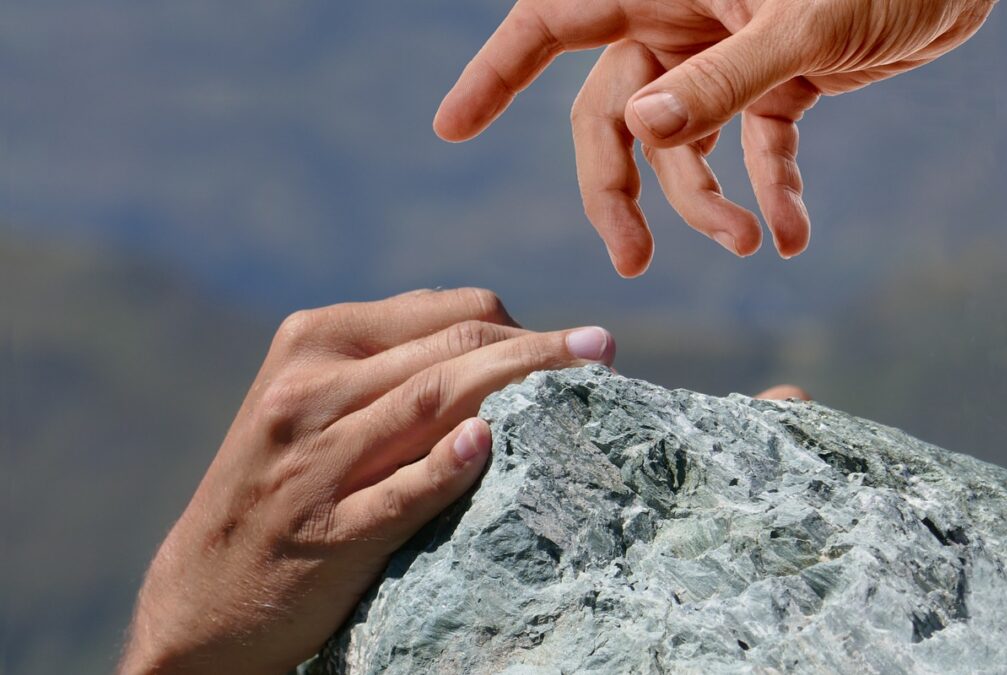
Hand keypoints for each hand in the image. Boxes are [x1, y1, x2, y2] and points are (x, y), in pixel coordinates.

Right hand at [118, 288, 615, 673]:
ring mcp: (314, 461)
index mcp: (314, 340)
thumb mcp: (315, 403)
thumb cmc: (281, 484)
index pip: (447, 312)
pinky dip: (444, 467)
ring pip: (434, 403)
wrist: (203, 591)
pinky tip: (486, 445)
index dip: (519, 325)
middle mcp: (311, 388)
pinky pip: (398, 491)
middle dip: (540, 347)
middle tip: (604, 350)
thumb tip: (504, 342)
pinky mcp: (325, 531)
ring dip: (521, 386)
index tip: (569, 349)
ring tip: (590, 379)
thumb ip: (393, 366)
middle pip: (453, 350)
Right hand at [434, 0, 994, 275]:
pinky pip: (755, 147)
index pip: (552, 21)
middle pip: (613, 115)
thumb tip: (641, 132)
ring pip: (682, 144)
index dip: (495, 73)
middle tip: (631, 262)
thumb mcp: (804, 19)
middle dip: (621, 191)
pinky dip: (769, 190)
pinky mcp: (777, 81)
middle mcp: (682, 19)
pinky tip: (793, 235)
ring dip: (706, 203)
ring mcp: (725, 54)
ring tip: (747, 247)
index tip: (452, 127)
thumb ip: (722, 76)